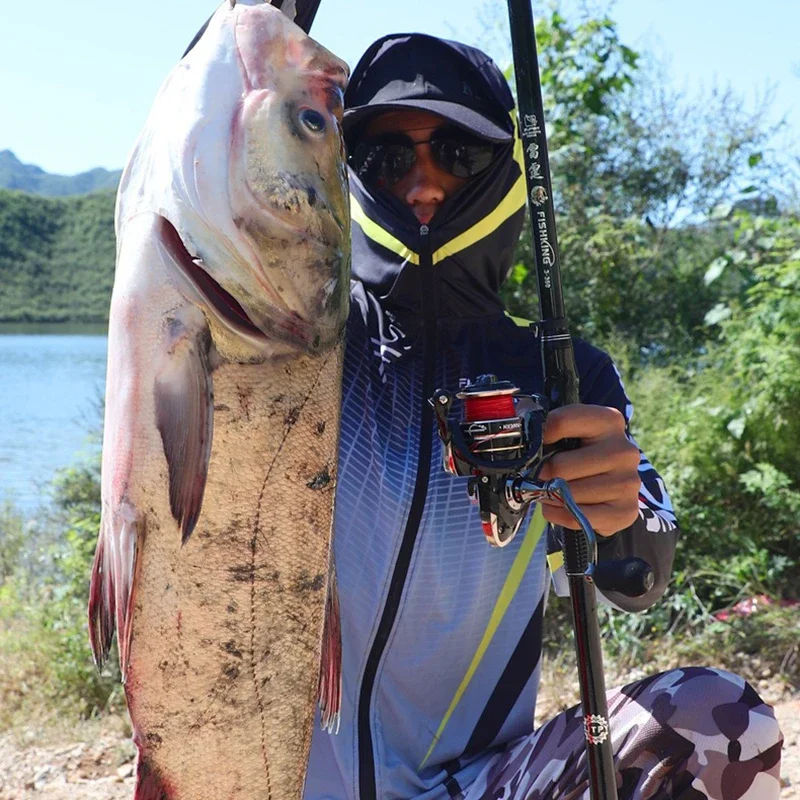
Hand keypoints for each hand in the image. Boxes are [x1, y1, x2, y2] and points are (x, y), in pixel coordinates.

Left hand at [538, 404, 640, 535]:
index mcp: (609, 421)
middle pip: (561, 466)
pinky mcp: (626, 511)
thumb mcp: (571, 433)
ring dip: (552, 496)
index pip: (561, 422)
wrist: (612, 485)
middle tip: (541, 477)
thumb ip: (551, 431)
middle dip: (544, 475)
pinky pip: (576, 516)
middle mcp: (624, 450)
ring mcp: (629, 482)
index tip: (535, 446)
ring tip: (553, 491)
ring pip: (568, 494)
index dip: (540, 436)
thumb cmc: (584, 455)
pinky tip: (560, 506)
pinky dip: (559, 514)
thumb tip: (525, 443)